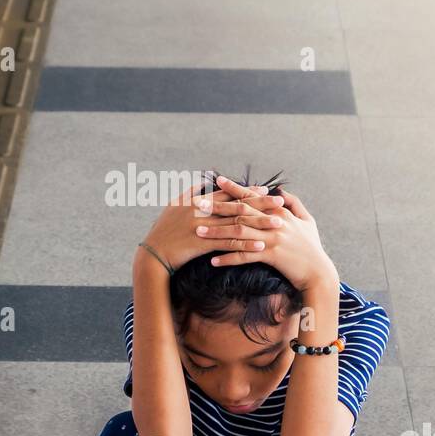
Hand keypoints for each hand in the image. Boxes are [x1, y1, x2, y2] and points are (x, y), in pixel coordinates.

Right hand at [138, 178, 274, 272]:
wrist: (154, 253)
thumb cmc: (163, 230)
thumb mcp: (173, 206)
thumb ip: (189, 193)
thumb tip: (201, 182)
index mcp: (198, 201)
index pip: (228, 194)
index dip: (247, 191)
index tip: (264, 189)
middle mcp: (203, 211)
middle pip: (237, 205)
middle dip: (260, 203)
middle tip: (280, 201)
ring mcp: (203, 227)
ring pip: (237, 223)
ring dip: (259, 223)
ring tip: (278, 223)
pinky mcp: (204, 244)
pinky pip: (229, 243)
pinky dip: (246, 244)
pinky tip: (261, 245)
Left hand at [193, 175, 336, 289]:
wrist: (319, 272)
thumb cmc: (312, 247)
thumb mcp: (307, 221)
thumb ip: (294, 204)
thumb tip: (280, 192)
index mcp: (280, 212)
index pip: (252, 197)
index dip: (234, 188)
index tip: (217, 180)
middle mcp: (275, 222)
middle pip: (241, 211)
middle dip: (217, 207)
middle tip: (197, 204)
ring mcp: (273, 238)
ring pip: (239, 232)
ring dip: (217, 232)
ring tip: (198, 231)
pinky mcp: (271, 256)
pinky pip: (245, 256)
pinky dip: (228, 257)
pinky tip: (213, 260)